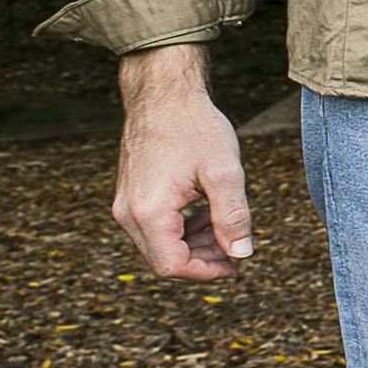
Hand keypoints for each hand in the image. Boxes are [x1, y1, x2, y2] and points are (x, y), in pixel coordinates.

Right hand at [113, 44, 251, 280]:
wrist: (163, 94)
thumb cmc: (194, 127)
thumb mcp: (224, 172)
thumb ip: (233, 216)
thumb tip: (241, 254)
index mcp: (149, 211)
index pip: (172, 267)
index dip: (207, 273)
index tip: (236, 265)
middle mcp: (129, 213)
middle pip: (164, 260)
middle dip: (203, 260)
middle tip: (236, 248)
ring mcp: (125, 205)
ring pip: (159, 245)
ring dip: (194, 245)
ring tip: (225, 229)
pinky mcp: (130, 195)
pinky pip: (154, 227)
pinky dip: (182, 229)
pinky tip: (207, 215)